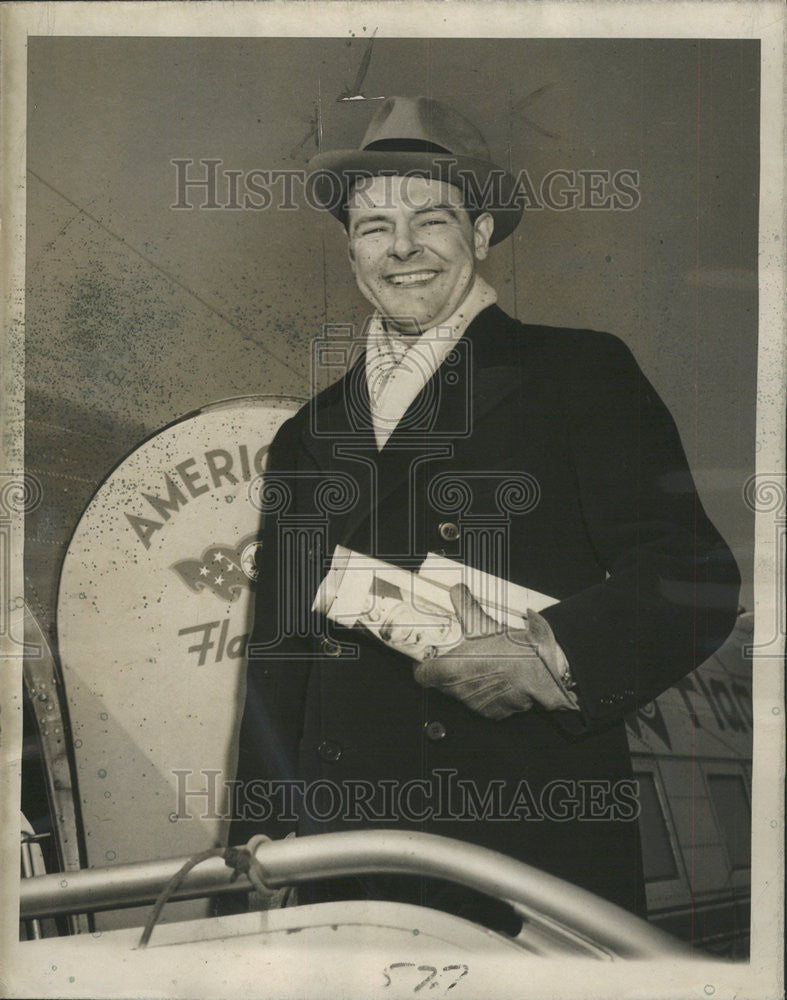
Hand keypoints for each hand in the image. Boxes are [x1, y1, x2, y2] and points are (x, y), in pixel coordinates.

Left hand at [412, 584, 570, 719]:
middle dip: (449, 671)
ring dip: (468, 681)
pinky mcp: (493, 713)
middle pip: (442, 683)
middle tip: (461, 656)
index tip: (429, 658)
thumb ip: (464, 604)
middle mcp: (459, 691)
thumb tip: (456, 590)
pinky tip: (497, 677)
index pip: (422, 675)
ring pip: (462, 693)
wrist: (542, 669)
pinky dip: (486, 692)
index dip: (423, 666)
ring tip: (483, 664)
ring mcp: (476, 704)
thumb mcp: (483, 621)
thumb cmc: (511, 649)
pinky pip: (482, 703)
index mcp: (450, 670)